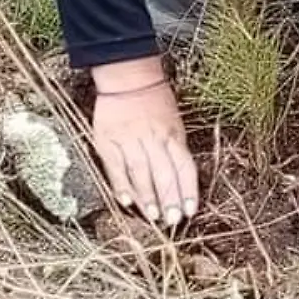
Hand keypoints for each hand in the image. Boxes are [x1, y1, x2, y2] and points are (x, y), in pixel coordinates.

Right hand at [90, 56, 198, 226]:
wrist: (127, 77)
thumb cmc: (155, 101)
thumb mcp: (174, 122)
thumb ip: (176, 149)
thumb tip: (181, 181)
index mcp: (173, 134)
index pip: (184, 167)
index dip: (188, 190)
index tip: (189, 212)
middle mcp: (153, 138)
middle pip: (164, 173)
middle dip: (169, 199)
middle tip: (172, 221)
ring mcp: (130, 139)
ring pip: (141, 173)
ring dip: (147, 197)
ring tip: (153, 216)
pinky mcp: (108, 140)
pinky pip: (116, 167)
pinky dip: (122, 185)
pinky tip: (127, 202)